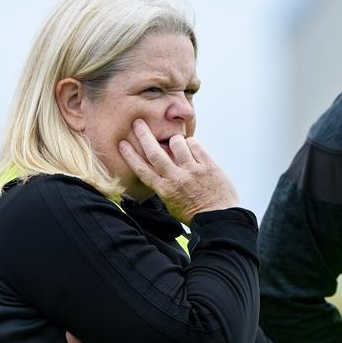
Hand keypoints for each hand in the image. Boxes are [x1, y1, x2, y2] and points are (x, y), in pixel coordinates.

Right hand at [119, 119, 238, 224]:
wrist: (218, 219)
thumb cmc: (194, 212)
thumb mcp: (172, 203)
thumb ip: (164, 184)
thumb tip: (159, 164)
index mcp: (165, 190)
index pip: (143, 170)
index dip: (131, 156)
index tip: (123, 144)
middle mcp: (177, 179)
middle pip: (156, 153)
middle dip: (144, 136)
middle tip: (138, 123)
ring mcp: (193, 171)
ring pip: (178, 144)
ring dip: (174, 140)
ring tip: (176, 143)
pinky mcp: (209, 166)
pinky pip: (196, 145)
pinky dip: (192, 143)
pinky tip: (191, 147)